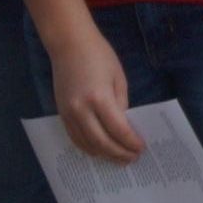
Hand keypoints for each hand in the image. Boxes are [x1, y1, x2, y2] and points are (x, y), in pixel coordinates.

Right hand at [48, 27, 145, 162]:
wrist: (69, 43)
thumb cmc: (99, 55)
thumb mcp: (118, 77)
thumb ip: (121, 104)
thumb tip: (123, 127)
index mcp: (99, 98)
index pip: (118, 130)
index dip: (131, 142)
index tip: (141, 148)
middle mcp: (82, 110)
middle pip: (103, 142)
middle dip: (119, 153)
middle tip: (132, 159)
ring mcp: (69, 114)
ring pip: (87, 144)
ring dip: (104, 154)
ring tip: (118, 158)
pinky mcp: (61, 114)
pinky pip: (75, 138)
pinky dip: (88, 147)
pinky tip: (100, 150)